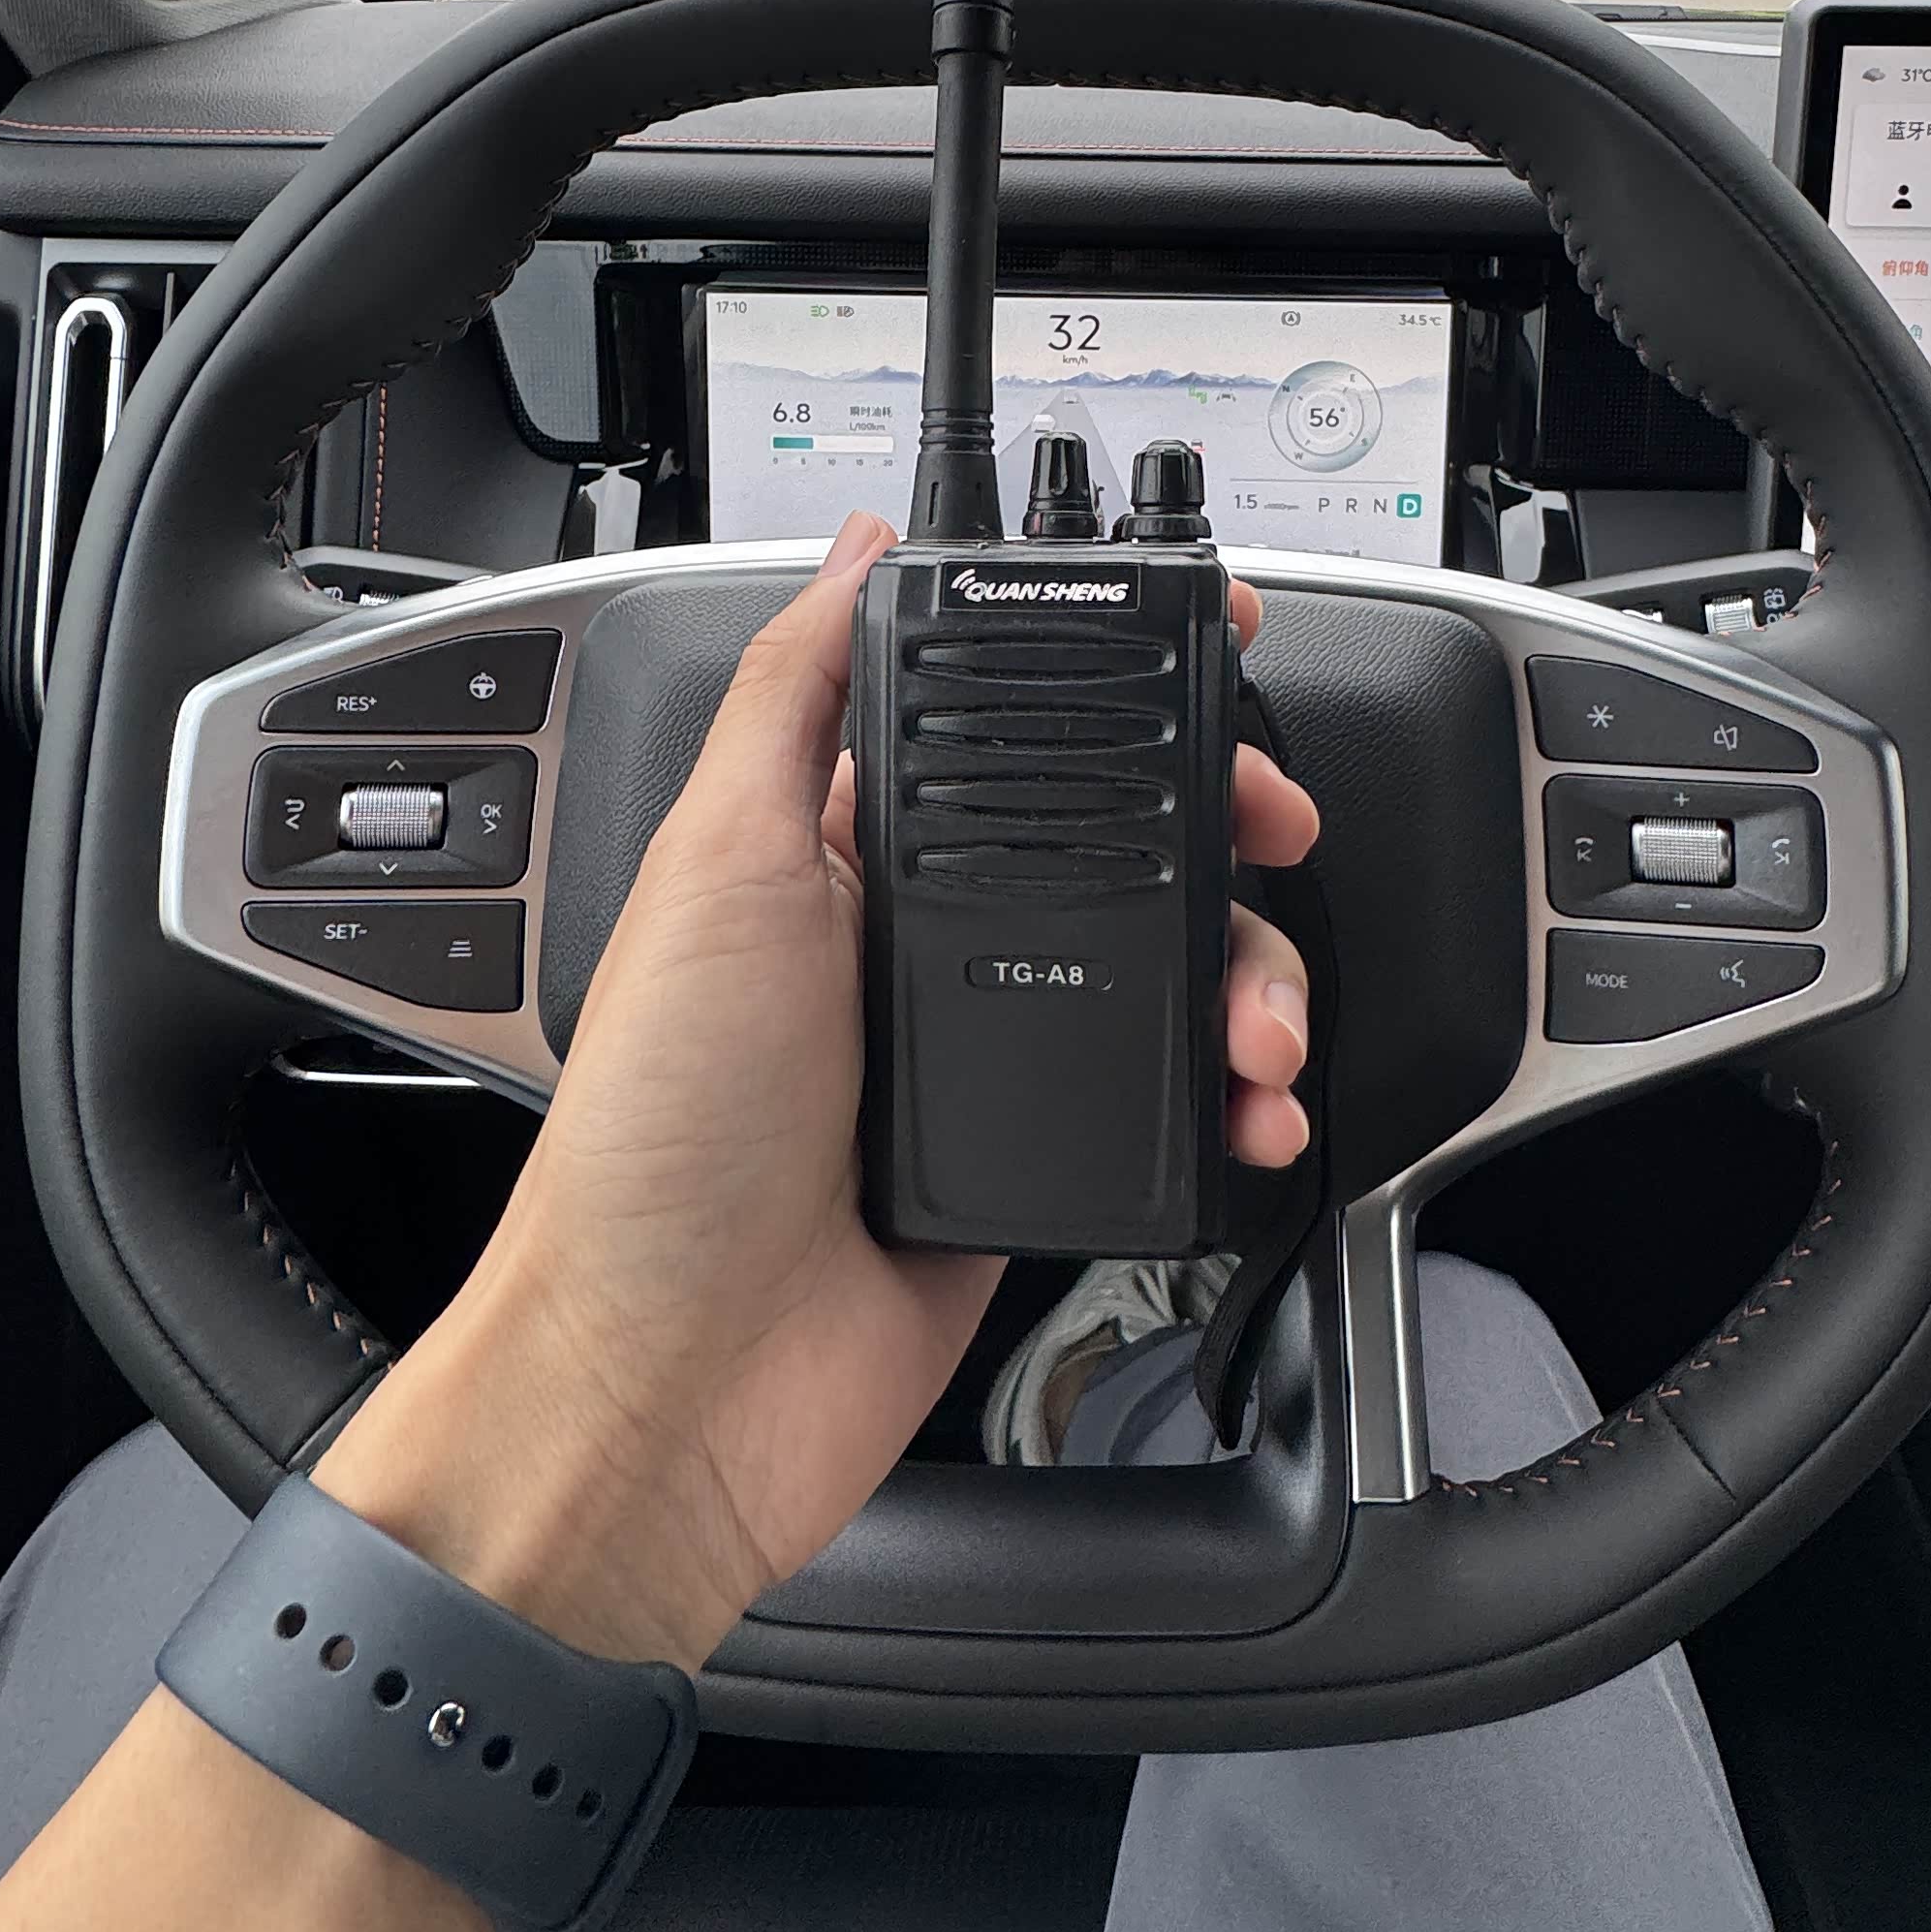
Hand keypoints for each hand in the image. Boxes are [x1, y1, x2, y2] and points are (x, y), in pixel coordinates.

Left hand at [318, 510, 1319, 1669]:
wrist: (676, 1383)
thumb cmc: (659, 1136)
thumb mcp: (710, 862)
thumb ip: (791, 690)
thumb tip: (857, 548)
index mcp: (824, 850)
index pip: (998, 725)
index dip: (1109, 686)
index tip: (1208, 654)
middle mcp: (908, 942)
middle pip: (1120, 842)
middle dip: (1221, 832)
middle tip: (1270, 828)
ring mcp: (978, 1054)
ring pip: (1169, 971)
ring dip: (1249, 978)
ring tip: (1258, 1019)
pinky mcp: (1031, 1162)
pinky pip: (1167, 1104)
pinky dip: (1238, 1100)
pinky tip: (1251, 1103)